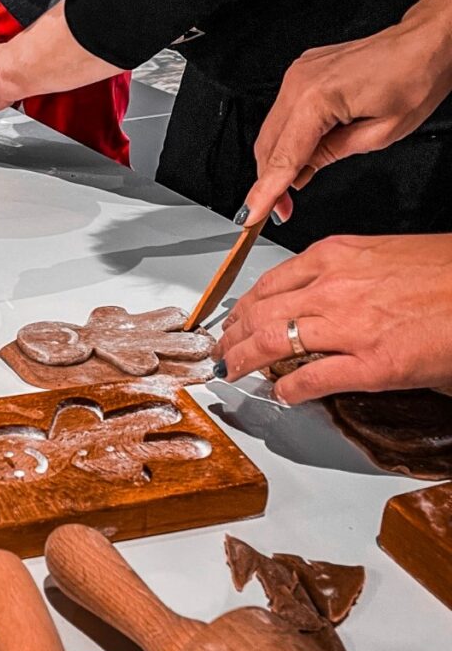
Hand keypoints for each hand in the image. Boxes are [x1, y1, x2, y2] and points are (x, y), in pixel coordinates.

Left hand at [211, 234, 451, 403]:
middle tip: (221, 351)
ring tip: (233, 372)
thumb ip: (342, 274)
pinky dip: (287, 390)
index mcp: (335, 256)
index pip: (267, 284)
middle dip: (231, 337)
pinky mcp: (371, 364)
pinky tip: (281, 394)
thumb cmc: (445, 273)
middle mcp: (333, 288)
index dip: (241, 308)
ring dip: (243, 361)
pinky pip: (309, 380)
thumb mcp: (382, 256)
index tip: (232, 321)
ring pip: (269, 343)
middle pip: (258, 314)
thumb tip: (312, 297)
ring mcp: (350, 327)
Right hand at [242, 0, 451, 224]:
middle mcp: (299, 83)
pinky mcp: (301, 74)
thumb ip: (332, 155)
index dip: (266, 193)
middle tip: (281, 209)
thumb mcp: (380, 134)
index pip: (283, 159)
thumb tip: (302, 172)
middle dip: (269, 182)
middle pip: (267, 147)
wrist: (427, 40)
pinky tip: (300, 157)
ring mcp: (297, 75)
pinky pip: (281, 116)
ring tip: (292, 186)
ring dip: (276, 163)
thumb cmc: (416, 77)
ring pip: (270, 133)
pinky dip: (285, 141)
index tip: (251, 217)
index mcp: (317, 98)